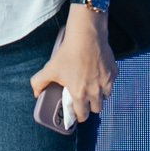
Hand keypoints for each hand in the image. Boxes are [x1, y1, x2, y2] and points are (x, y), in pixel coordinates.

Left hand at [30, 3, 116, 123]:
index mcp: (79, 94)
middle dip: (90, 107)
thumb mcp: (50, 68)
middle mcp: (95, 91)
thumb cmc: (68, 53)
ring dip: (99, 96)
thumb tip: (35, 93)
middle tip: (84, 99)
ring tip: (92, 87)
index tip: (76, 112)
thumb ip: (39, 82)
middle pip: (96, 109)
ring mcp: (106, 82)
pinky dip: (106, 82)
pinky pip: (111, 83)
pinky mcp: (114, 73)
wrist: (86, 35)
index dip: (78, 115)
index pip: (82, 115)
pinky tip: (98, 74)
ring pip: (105, 97)